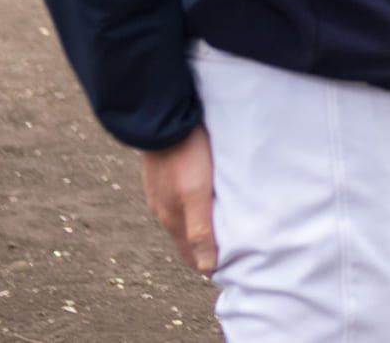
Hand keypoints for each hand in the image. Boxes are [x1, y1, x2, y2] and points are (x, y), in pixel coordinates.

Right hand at [140, 124, 216, 274]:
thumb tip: (206, 267)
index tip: (226, 270)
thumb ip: (199, 229)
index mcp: (172, 218)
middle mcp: (163, 209)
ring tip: (221, 227)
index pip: (189, 254)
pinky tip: (204, 199)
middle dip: (203, 248)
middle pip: (186, 238)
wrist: (163, 118)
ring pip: (182, 218)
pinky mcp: (163, 175)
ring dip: (198, 226)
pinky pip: (179, 199)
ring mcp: (160, 191)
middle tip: (229, 251)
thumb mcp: (196, 194)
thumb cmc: (185, 155)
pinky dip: (193, 207)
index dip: (206, 264)